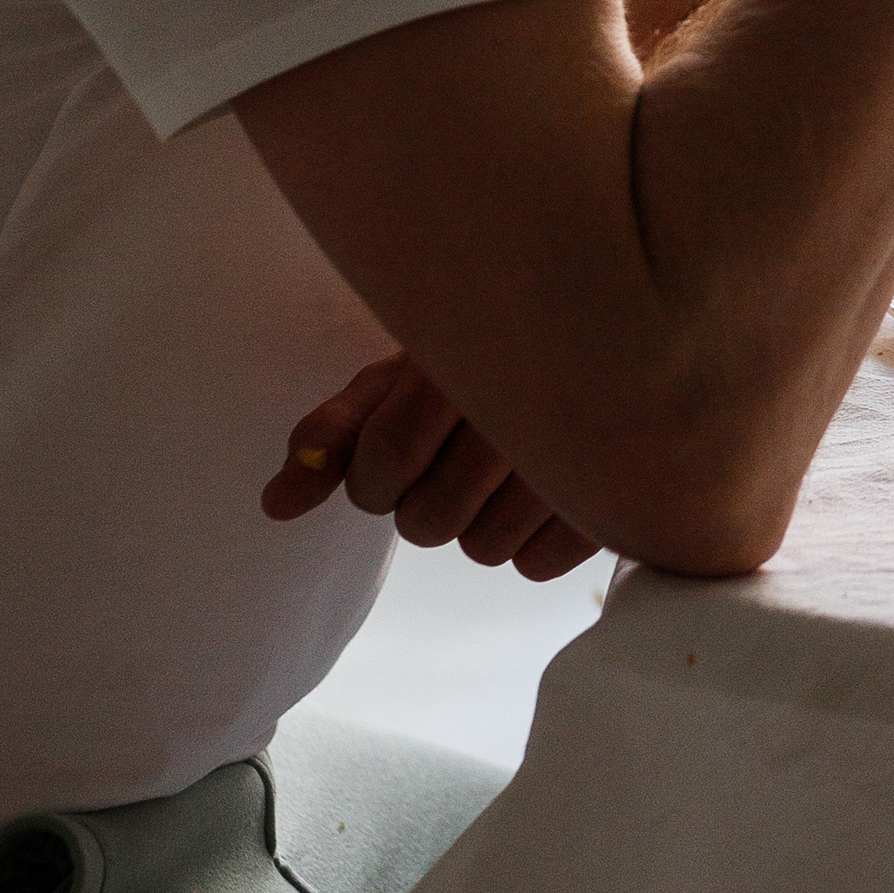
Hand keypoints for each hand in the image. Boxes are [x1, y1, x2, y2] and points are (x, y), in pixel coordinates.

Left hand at [260, 350, 599, 582]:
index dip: (372, 480)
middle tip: (452, 459)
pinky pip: (536, 565)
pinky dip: (533, 541)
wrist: (602, 327)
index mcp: (461, 352)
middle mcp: (523, 396)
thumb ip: (336, 433)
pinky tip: (546, 492)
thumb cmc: (479, 358)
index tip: (391, 457)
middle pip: (428, 520)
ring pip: (482, 549)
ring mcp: (579, 446)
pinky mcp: (620, 490)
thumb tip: (274, 506)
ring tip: (502, 471)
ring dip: (479, 523)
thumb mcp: (402, 375)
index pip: (384, 462)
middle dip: (423, 503)